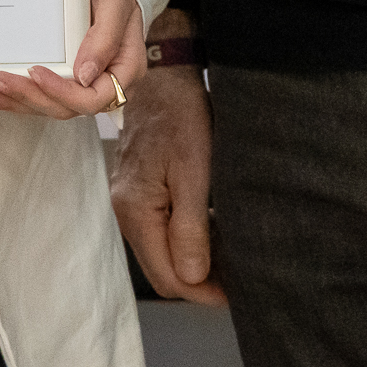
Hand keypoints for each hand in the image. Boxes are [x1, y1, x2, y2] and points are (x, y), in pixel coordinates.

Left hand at [0, 0, 146, 121]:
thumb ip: (104, 39)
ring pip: (49, 106)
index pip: (93, 98)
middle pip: (66, 107)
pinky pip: (42, 96)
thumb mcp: (115, 5)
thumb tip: (83, 75)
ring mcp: (85, 87)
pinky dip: (17, 98)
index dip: (62, 92)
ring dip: (15, 102)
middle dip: (28, 96)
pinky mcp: (66, 82)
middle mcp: (105, 86)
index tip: (35, 72)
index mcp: (124, 72)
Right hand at [108, 10, 225, 306]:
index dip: (203, 293)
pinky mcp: (139, 187)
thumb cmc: (182, 116)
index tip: (238, 294)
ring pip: (161, 250)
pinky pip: (160, 229)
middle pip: (161, 269)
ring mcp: (130, 198)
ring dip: (194, 261)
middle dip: (198, 282)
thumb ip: (190, 228)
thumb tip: (192, 278)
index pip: (167, 276)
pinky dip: (186, 239)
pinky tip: (213, 231)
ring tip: (232, 257)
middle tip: (240, 280)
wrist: (163, 73)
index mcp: (136, 210)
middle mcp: (126, 209)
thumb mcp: (194, 172)